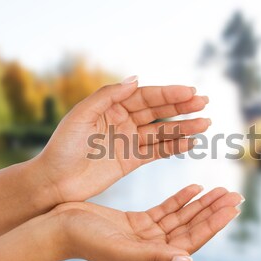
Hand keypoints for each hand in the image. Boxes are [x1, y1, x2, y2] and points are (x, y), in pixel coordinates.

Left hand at [35, 77, 210, 202]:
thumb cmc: (63, 147)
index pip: (146, 96)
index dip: (169, 94)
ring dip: (184, 127)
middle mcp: (124, 120)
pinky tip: (192, 143)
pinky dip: (175, 147)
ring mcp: (130, 140)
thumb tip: (136, 79)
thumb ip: (108, 96)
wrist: (55, 182)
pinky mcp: (132, 160)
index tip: (190, 92)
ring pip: (162, 131)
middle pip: (158, 111)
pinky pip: (158, 151)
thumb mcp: (81, 116)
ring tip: (205, 123)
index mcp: (112, 106)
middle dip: (182, 107)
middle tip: (204, 103)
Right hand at [55, 185, 242, 260]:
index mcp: (154, 258)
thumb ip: (155, 254)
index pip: (193, 240)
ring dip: (201, 203)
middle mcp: (155, 248)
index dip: (214, 224)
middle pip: (193, 227)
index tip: (233, 208)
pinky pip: (167, 209)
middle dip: (214, 211)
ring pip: (183, 216)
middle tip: (235, 195)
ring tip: (221, 188)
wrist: (58, 228)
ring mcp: (148, 234)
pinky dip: (182, 198)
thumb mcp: (121, 248)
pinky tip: (195, 186)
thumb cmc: (85, 240)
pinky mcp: (139, 221)